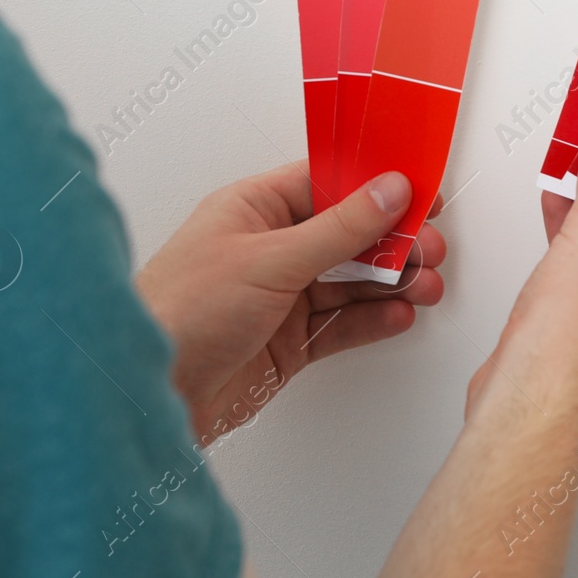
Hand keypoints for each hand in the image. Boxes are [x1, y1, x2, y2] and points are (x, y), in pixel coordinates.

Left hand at [136, 161, 444, 442]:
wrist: (148, 394)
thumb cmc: (180, 311)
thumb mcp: (269, 258)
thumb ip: (338, 228)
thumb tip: (388, 192)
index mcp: (255, 209)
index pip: (328, 183)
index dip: (377, 186)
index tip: (421, 191)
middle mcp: (270, 249)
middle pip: (348, 234)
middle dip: (393, 241)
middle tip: (429, 249)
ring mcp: (280, 297)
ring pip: (351, 280)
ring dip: (392, 282)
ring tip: (426, 286)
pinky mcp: (287, 343)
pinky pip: (342, 324)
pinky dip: (374, 320)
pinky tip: (398, 315)